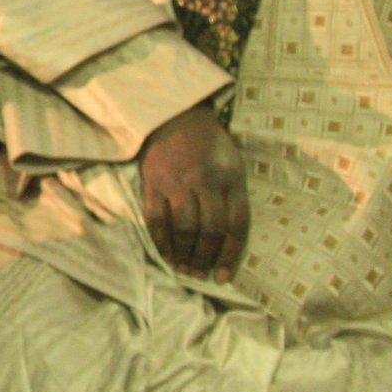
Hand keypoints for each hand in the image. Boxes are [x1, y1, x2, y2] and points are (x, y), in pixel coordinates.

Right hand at [137, 103, 247, 280]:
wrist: (174, 115)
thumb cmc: (208, 145)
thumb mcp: (232, 163)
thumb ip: (233, 197)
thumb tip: (229, 241)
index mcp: (231, 177)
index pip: (237, 224)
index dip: (230, 255)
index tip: (223, 277)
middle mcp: (207, 181)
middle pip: (210, 231)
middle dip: (205, 258)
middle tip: (200, 274)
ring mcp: (178, 182)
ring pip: (185, 229)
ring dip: (184, 255)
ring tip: (184, 268)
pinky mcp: (154, 183)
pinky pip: (157, 221)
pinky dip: (161, 242)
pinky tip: (165, 254)